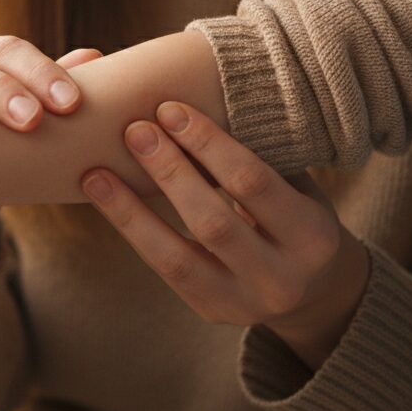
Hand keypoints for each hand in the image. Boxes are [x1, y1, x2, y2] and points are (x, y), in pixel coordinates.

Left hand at [81, 102, 369, 368]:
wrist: (315, 290)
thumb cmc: (296, 214)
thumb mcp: (297, 185)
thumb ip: (259, 152)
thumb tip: (192, 99)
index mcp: (313, 235)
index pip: (252, 182)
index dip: (208, 144)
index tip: (170, 109)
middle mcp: (282, 277)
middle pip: (213, 221)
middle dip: (169, 172)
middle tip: (134, 129)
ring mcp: (245, 303)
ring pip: (177, 257)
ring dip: (131, 211)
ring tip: (96, 172)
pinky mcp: (212, 311)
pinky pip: (164, 271)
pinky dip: (132, 232)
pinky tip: (106, 200)